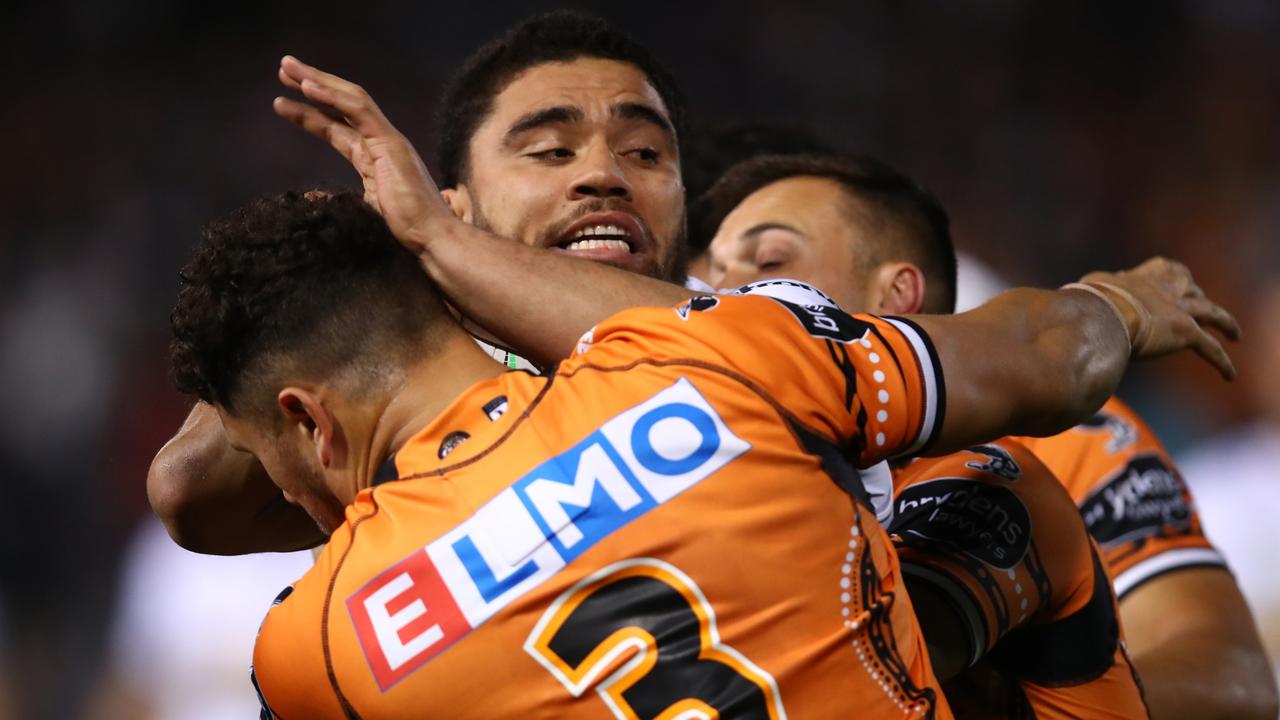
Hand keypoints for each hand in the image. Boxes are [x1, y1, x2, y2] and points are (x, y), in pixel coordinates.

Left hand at [272, 55, 445, 251]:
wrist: (430, 238)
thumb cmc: (404, 232)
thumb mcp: (362, 212)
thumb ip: (339, 200)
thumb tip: (311, 196)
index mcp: (372, 157)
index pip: (336, 127)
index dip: (309, 114)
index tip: (281, 103)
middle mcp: (380, 142)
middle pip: (341, 105)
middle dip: (312, 83)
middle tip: (282, 69)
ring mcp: (387, 139)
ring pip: (350, 98)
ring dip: (317, 80)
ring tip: (286, 68)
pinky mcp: (390, 143)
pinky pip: (359, 110)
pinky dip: (333, 96)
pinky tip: (308, 86)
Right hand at [1078, 257, 1239, 379]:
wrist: (1102, 313)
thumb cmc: (1090, 301)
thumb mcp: (1091, 288)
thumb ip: (1096, 290)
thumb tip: (1079, 295)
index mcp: (1144, 277)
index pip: (1164, 269)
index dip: (1170, 274)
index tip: (1173, 277)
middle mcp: (1167, 289)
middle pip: (1191, 288)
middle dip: (1197, 296)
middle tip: (1200, 306)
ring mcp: (1179, 309)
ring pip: (1213, 314)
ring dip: (1226, 324)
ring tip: (1234, 334)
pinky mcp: (1185, 332)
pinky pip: (1210, 349)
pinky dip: (1221, 362)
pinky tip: (1229, 376)